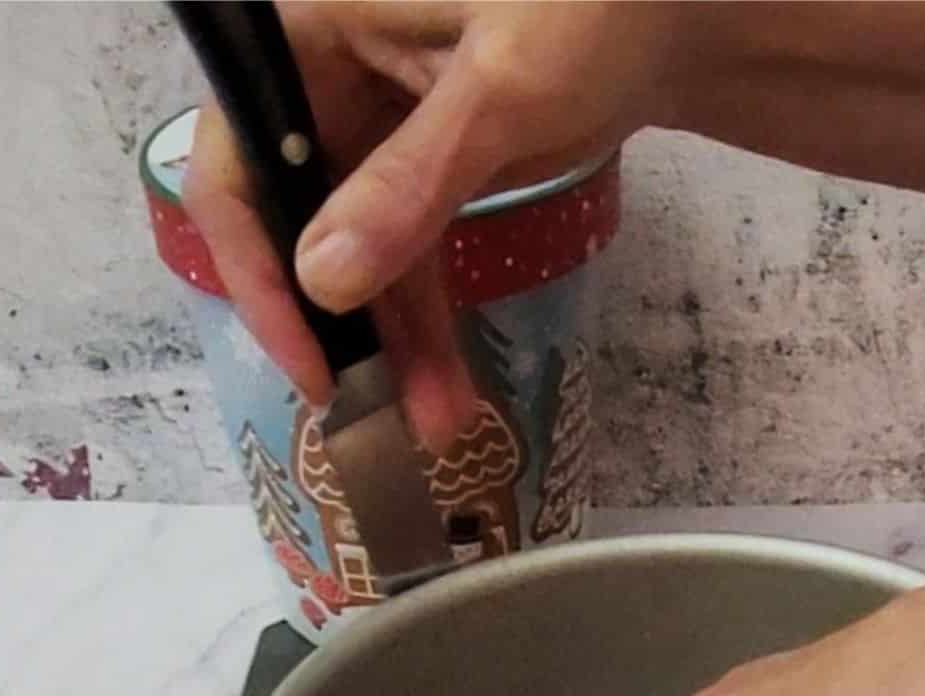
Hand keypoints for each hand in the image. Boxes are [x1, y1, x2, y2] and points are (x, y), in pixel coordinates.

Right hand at [182, 1, 683, 447]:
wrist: (687, 8)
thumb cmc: (594, 2)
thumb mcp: (501, 88)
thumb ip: (412, 180)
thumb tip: (324, 280)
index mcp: (309, 27)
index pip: (237, 165)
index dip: (258, 273)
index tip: (309, 365)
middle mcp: (326, 74)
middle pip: (296, 221)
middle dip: (340, 325)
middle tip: (372, 416)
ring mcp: (379, 120)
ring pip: (361, 250)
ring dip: (395, 339)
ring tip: (439, 424)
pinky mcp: (432, 159)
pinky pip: (411, 248)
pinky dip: (431, 315)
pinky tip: (449, 387)